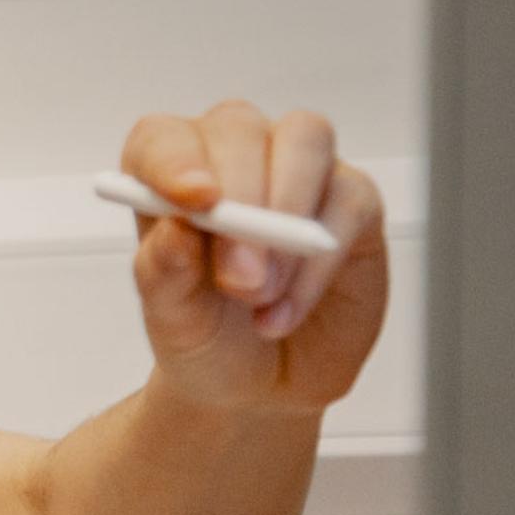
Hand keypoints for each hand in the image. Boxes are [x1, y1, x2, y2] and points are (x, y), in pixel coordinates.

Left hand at [118, 100, 389, 414]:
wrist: (257, 384)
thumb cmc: (204, 335)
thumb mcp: (172, 319)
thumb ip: (164, 273)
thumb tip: (175, 228)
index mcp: (167, 174)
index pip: (163, 140)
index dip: (176, 161)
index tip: (194, 202)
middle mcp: (231, 158)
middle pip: (239, 130)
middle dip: (242, 198)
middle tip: (239, 278)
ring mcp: (296, 172)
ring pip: (304, 142)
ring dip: (285, 217)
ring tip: (260, 298)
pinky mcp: (351, 203)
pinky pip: (347, 203)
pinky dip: (317, 264)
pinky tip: (285, 312)